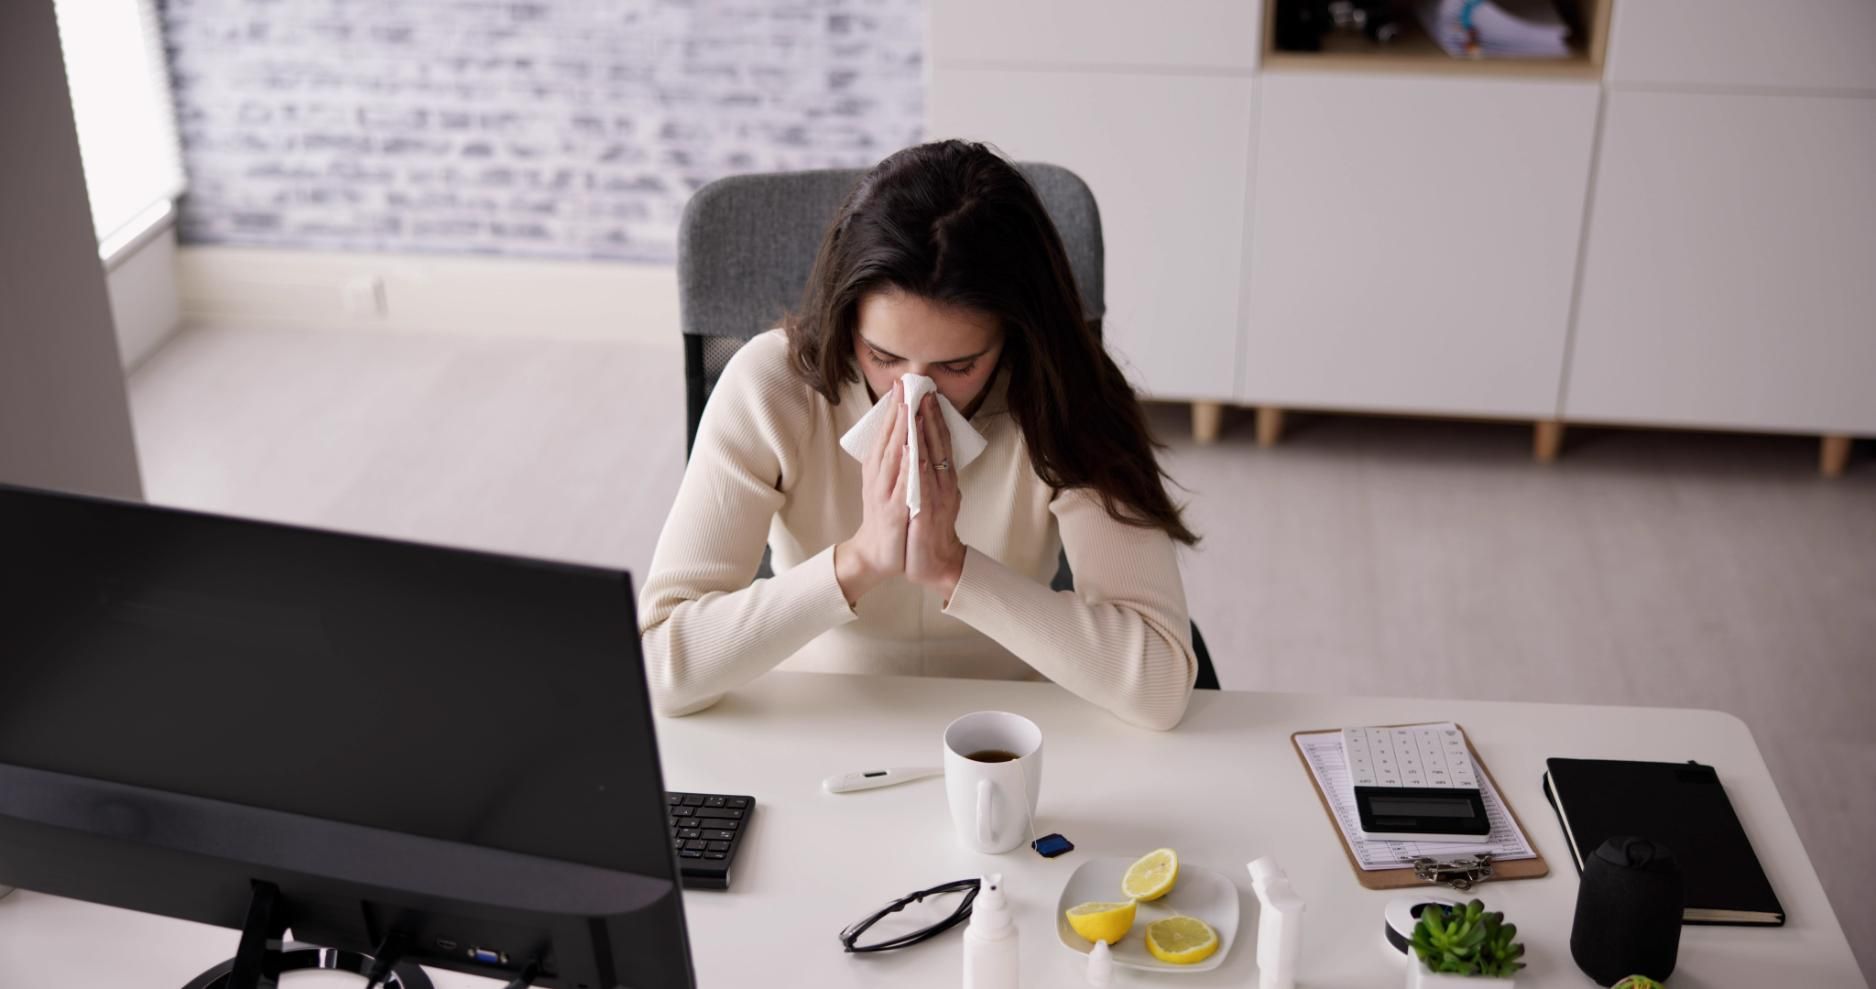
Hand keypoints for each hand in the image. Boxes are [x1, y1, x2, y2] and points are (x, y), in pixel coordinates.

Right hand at [835, 379, 908, 604]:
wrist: (878, 554)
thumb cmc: (889, 517)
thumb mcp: (892, 483)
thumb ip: (898, 460)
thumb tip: (907, 433)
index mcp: (879, 468)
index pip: (887, 432)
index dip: (894, 408)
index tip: (902, 383)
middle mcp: (879, 476)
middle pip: (889, 438)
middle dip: (897, 411)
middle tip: (904, 384)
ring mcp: (885, 493)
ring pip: (894, 456)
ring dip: (901, 431)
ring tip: (907, 407)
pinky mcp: (892, 511)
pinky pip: (901, 485)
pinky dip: (906, 466)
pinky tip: (910, 449)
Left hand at [905, 393, 966, 597]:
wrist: (934, 563)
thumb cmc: (929, 527)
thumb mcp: (930, 493)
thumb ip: (927, 470)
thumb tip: (919, 445)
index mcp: (943, 477)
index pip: (939, 441)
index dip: (933, 416)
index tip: (924, 391)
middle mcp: (944, 483)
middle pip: (938, 444)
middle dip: (930, 416)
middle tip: (922, 389)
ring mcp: (937, 498)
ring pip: (932, 459)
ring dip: (926, 434)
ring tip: (919, 409)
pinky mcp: (927, 514)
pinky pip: (923, 487)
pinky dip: (920, 469)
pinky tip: (915, 452)